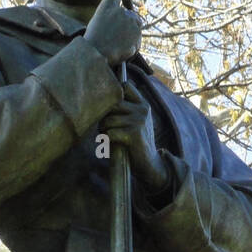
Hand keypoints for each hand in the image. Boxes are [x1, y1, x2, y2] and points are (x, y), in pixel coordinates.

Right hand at [84, 0, 140, 66]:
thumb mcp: (97, 22)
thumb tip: (122, 12)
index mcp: (108, 6)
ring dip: (130, 36)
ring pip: (136, 27)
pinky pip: (137, 40)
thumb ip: (109, 14)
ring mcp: (130, 22)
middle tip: (118, 37)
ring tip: (118, 46)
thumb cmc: (93, 42)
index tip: (127, 2)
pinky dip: (132, 46)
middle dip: (128, 24)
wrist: (96, 55)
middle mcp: (121, 11)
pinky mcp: (137, 34)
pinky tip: (122, 52)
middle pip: (131, 14)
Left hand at [99, 80, 171, 195]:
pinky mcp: (134, 133)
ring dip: (103, 129)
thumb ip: (125, 110)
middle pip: (113, 104)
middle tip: (104, 127)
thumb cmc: (137, 143)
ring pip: (109, 119)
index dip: (114, 95)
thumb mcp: (135, 122)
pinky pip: (110, 132)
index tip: (108, 107)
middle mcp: (142, 109)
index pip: (126, 87)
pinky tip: (110, 144)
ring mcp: (139, 121)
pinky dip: (107, 140)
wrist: (149, 164)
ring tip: (106, 136)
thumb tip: (101, 99)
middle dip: (104, 116)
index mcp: (143, 104)